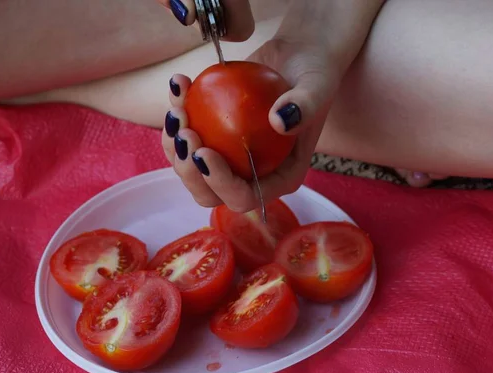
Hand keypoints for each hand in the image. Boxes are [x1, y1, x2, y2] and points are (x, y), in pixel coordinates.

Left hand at [161, 1, 383, 211]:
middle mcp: (253, 175)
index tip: (204, 150)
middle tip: (185, 131)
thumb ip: (305, 105)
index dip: (219, 183)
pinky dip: (175, 120)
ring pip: (191, 171)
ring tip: (178, 108)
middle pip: (209, 194)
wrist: (299, 56)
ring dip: (175, 146)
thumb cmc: (314, 73)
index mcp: (280, 177)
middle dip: (188, 171)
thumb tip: (280, 121)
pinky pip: (187, 141)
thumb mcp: (317, 85)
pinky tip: (179, 86)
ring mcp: (232, 159)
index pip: (244, 197)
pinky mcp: (215, 139)